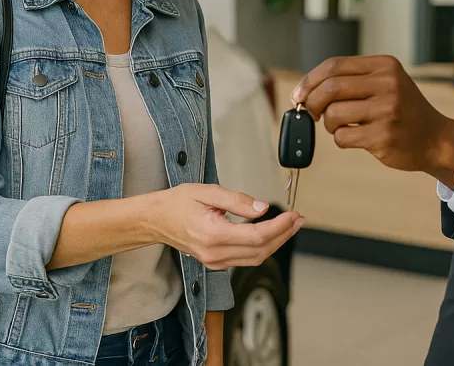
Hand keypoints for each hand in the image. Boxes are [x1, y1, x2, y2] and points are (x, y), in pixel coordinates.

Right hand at [143, 184, 302, 269]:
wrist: (155, 220)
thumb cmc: (177, 203)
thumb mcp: (207, 192)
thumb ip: (237, 200)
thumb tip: (262, 208)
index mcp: (213, 234)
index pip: (257, 236)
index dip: (280, 226)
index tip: (293, 214)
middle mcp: (215, 253)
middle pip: (261, 250)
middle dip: (284, 235)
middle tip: (299, 219)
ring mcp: (215, 261)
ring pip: (256, 258)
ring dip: (277, 243)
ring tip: (291, 226)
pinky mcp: (216, 262)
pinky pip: (246, 259)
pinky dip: (263, 247)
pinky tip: (272, 234)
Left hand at [290, 55, 453, 186]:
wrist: (435, 139)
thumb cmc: (403, 111)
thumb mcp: (386, 83)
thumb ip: (352, 81)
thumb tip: (305, 90)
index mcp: (385, 66)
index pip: (334, 65)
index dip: (310, 80)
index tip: (299, 94)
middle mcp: (388, 84)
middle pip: (330, 88)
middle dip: (312, 102)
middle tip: (311, 113)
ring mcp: (387, 111)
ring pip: (333, 114)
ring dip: (329, 124)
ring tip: (341, 126)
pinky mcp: (384, 136)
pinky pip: (343, 137)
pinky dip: (341, 139)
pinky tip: (355, 137)